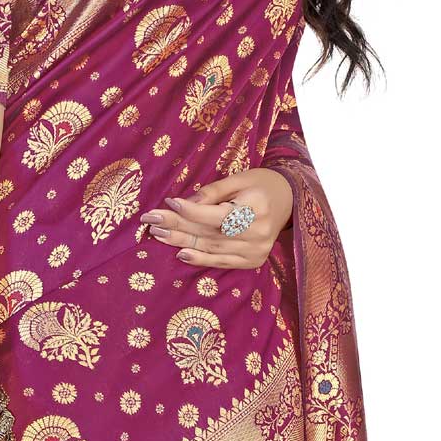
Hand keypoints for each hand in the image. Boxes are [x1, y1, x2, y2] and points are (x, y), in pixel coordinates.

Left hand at [137, 167, 293, 267]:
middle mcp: (258, 233)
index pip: (217, 214)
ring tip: (157, 234)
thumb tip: (183, 203)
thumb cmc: (261, 185)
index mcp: (257, 208)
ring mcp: (256, 251)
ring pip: (211, 248)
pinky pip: (221, 262)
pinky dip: (200, 258)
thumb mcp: (239, 179)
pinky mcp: (253, 262)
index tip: (168, 203)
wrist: (289, 201)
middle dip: (177, 226)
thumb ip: (212, 192)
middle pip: (210, 232)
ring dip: (181, 241)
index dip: (191, 210)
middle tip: (151, 220)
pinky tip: (180, 253)